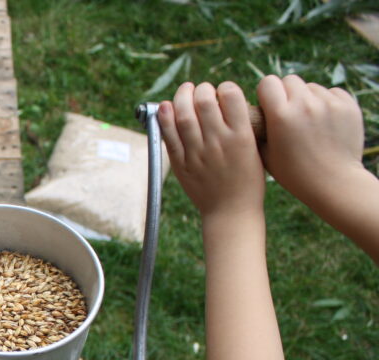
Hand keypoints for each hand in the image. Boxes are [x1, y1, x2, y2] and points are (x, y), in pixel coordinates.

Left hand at [158, 81, 265, 221]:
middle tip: (201, 89)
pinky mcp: (182, 164)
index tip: (223, 90)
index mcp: (242, 136)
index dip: (225, 87)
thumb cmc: (248, 181)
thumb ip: (241, 127)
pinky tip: (165, 107)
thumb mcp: (254, 150)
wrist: (231, 212)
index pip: (231, 97)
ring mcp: (198, 153)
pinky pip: (170, 137)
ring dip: (182, 97)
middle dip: (202, 89)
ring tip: (185, 91)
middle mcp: (219, 142)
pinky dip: (165, 118)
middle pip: (205, 102)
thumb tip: (225, 103)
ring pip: (184, 116)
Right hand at [256, 74, 364, 209]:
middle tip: (287, 112)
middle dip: (286, 93)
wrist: (333, 184)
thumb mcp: (265, 155)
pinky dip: (326, 102)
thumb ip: (257, 131)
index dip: (266, 93)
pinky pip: (332, 92)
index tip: (267, 106)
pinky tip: (324, 121)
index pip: (268, 83)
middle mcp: (305, 105)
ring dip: (306, 98)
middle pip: (289, 80)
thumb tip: (247, 114)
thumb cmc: (294, 174)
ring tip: (307, 120)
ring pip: (311, 87)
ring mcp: (328, 104)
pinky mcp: (347, 106)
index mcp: (281, 116)